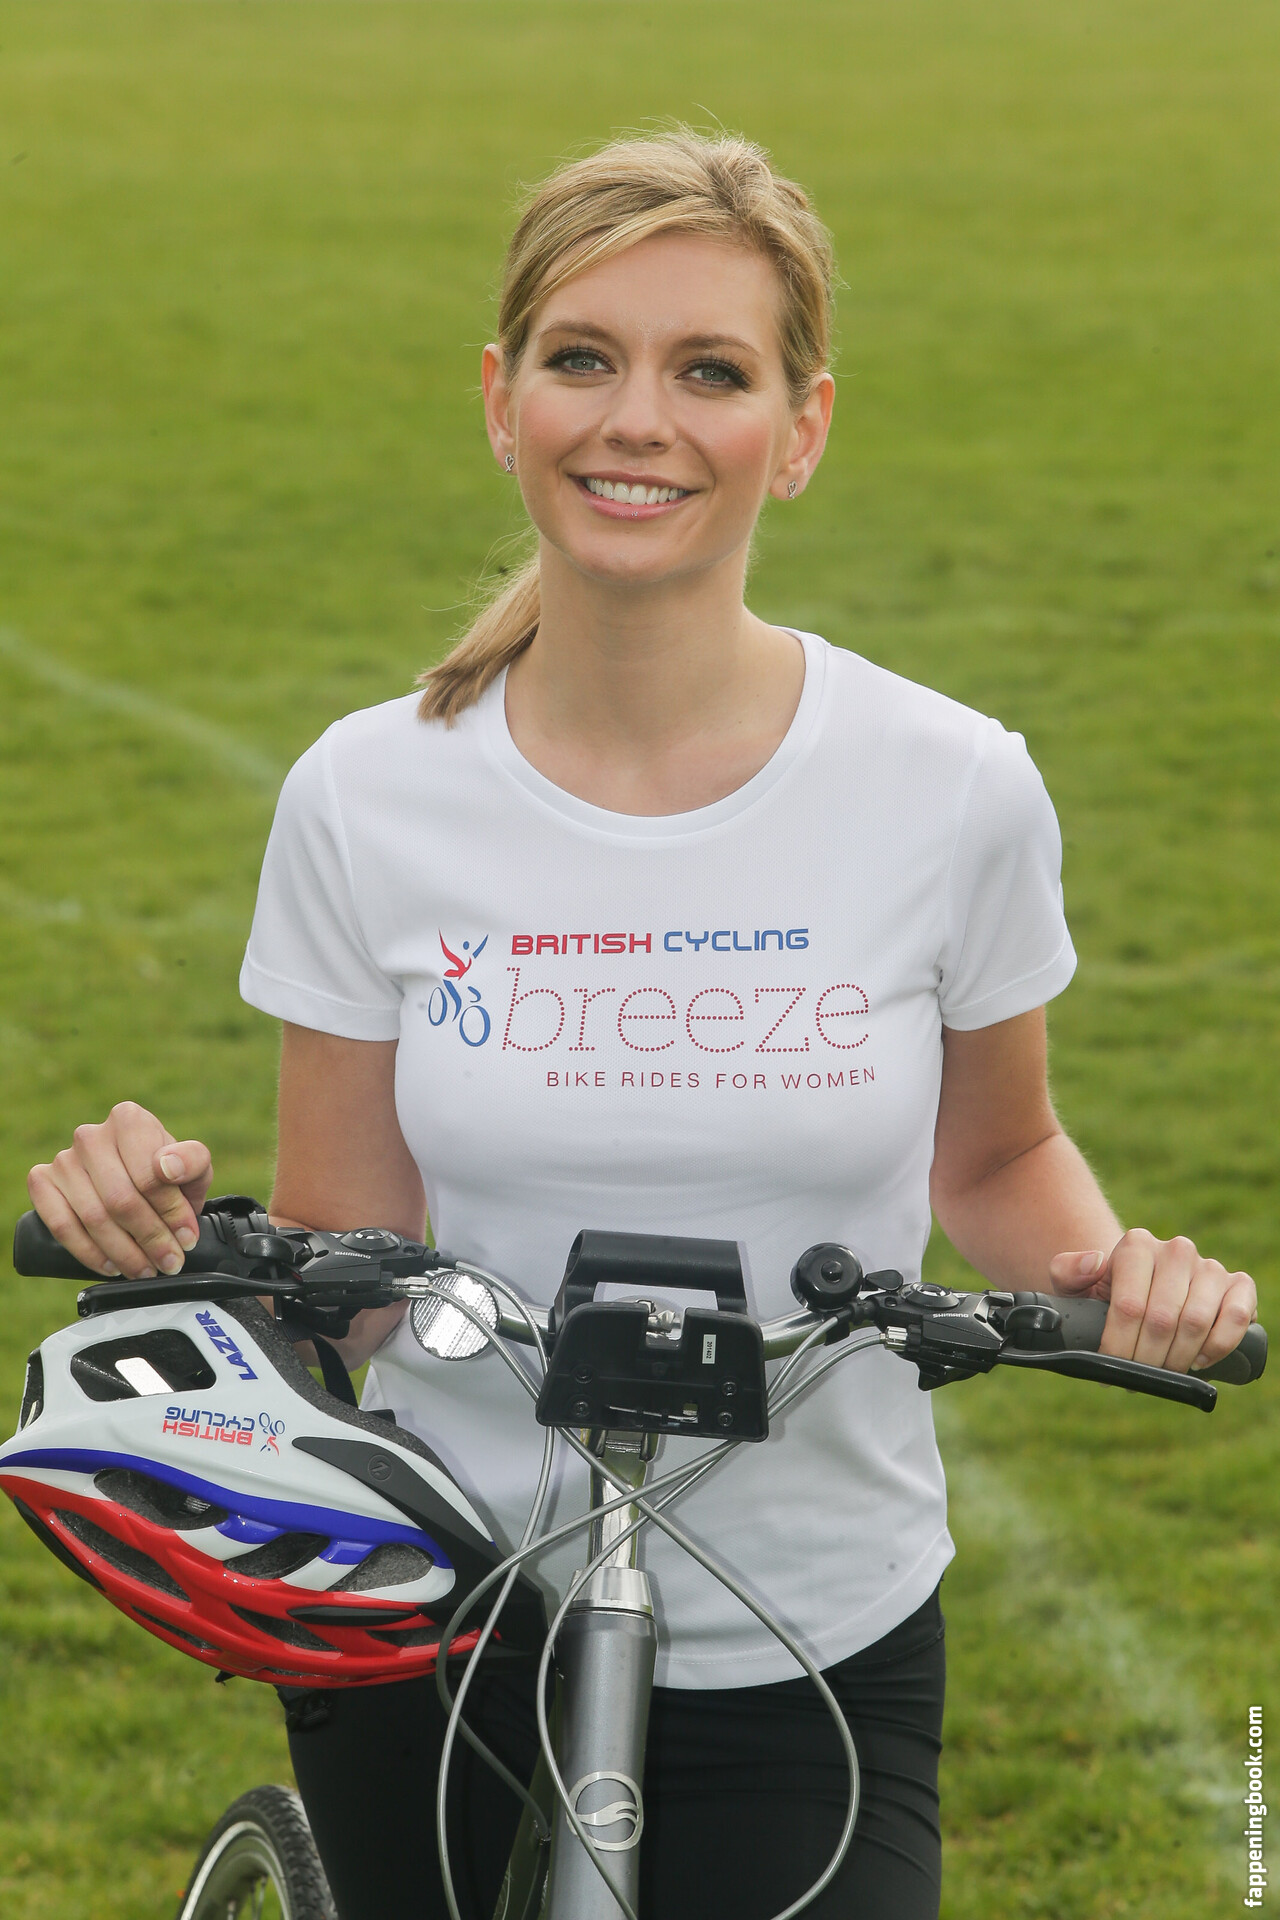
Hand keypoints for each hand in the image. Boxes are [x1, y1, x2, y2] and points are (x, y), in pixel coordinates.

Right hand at [27, 1102, 213, 1279]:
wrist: (134, 1179)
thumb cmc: (167, 1172)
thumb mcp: (193, 1165)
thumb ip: (193, 1162)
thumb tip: (168, 1167)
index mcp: (128, 1120)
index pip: (149, 1176)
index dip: (171, 1213)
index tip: (186, 1237)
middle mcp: (90, 1136)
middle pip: (120, 1200)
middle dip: (150, 1239)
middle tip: (169, 1262)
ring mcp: (63, 1159)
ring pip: (93, 1218)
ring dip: (123, 1252)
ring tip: (145, 1269)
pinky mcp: (41, 1182)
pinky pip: (61, 1226)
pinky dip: (87, 1252)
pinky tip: (110, 1265)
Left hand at [1049, 1229, 1256, 1372]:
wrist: (1144, 1289)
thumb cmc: (1105, 1292)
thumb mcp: (1073, 1283)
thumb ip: (1066, 1270)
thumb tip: (1094, 1263)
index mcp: (1136, 1245)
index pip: (1129, 1306)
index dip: (1119, 1345)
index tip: (1110, 1366)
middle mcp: (1177, 1250)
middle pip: (1163, 1320)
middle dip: (1146, 1358)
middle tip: (1135, 1376)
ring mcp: (1210, 1266)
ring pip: (1197, 1322)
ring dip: (1178, 1358)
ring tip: (1163, 1371)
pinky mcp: (1239, 1285)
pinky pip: (1237, 1317)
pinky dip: (1219, 1346)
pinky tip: (1199, 1360)